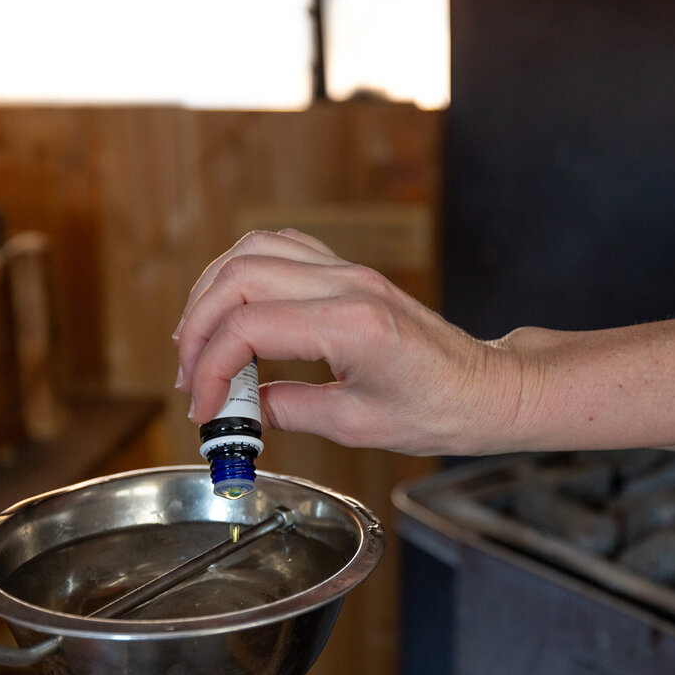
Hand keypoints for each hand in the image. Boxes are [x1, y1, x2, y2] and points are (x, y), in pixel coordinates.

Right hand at [173, 229, 524, 454]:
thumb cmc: (438, 409)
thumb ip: (290, 410)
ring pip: (251, 251)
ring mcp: (347, 270)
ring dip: (211, 293)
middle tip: (190, 377)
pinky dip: (241, 273)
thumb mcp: (357, 425)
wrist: (485, 387)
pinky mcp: (348, 271)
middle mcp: (346, 285)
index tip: (203, 409)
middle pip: (238, 278)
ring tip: (198, 342)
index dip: (209, 369)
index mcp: (351, 325)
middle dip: (198, 328)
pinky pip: (279, 249)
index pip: (248, 328)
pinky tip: (231, 310)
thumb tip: (241, 410)